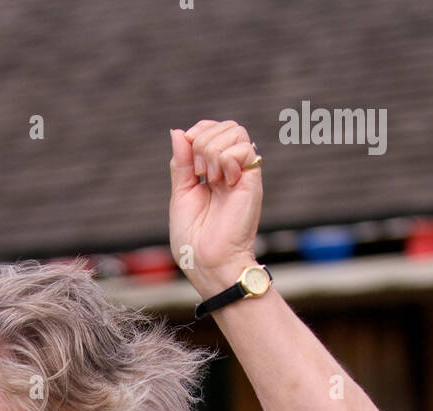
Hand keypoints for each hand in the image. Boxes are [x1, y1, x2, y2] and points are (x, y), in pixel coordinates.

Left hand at [168, 120, 263, 297]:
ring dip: (213, 151)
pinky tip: (224, 182)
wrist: (207, 261)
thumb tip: (178, 132)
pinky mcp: (253, 181)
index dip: (198, 131)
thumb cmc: (193, 239)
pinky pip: (244, 148)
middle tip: (199, 174)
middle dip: (203, 141)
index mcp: (212, 172)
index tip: (187, 155)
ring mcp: (242, 174)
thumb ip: (181, 162)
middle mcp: (229, 170)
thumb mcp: (180, 194)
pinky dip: (227, 160)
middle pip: (224, 126)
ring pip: (235, 131)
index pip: (211, 130)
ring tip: (210, 180)